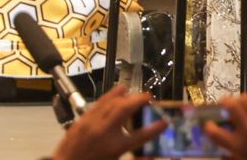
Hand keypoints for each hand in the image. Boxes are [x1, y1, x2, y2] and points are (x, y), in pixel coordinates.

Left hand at [50, 85, 164, 159]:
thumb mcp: (115, 157)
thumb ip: (130, 147)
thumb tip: (147, 149)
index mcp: (114, 148)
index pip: (140, 136)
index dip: (155, 129)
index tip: (165, 122)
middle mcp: (103, 133)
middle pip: (125, 109)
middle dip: (139, 100)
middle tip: (148, 99)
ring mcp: (91, 124)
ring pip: (111, 102)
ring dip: (126, 95)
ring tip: (134, 94)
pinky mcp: (82, 120)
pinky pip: (99, 102)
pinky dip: (110, 96)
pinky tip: (117, 93)